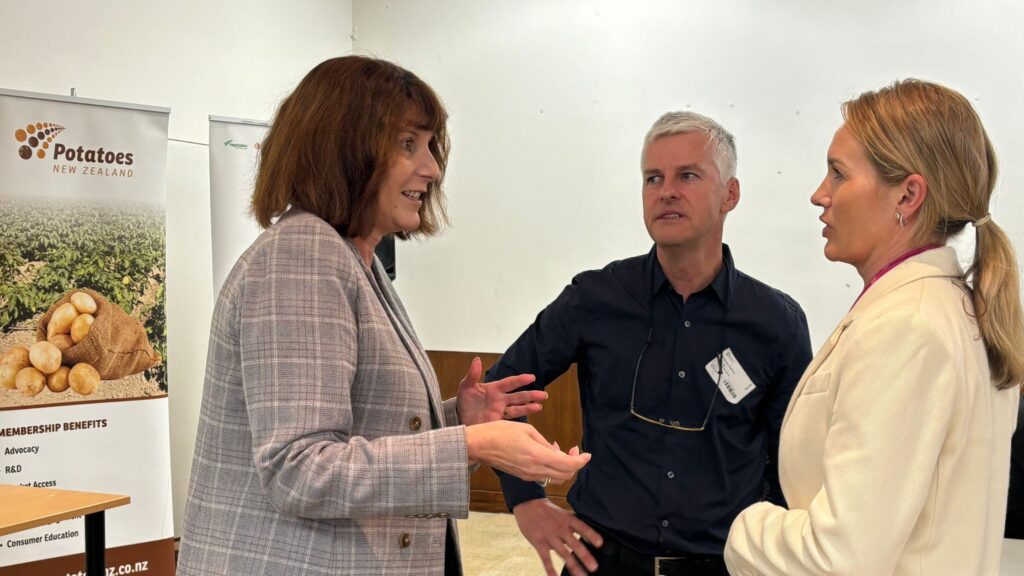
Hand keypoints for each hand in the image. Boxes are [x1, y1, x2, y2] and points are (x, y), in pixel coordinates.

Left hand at [456, 356, 545, 425]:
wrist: (459, 419)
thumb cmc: (464, 401)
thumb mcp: (465, 387)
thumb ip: (472, 375)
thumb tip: (477, 359)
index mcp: (494, 389)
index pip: (510, 383)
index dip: (520, 380)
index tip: (531, 377)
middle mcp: (500, 399)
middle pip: (518, 396)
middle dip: (531, 395)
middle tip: (544, 395)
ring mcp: (500, 411)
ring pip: (517, 408)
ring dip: (529, 407)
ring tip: (539, 406)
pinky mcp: (499, 422)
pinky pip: (511, 420)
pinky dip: (520, 420)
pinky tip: (528, 421)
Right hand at [464, 420, 589, 482]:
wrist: (480, 445)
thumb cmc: (500, 432)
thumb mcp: (528, 430)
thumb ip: (545, 443)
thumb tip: (558, 451)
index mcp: (538, 456)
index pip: (569, 465)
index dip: (581, 460)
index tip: (587, 453)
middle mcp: (535, 470)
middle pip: (566, 475)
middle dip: (575, 464)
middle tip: (574, 450)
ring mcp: (529, 475)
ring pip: (556, 478)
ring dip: (564, 467)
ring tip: (561, 450)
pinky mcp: (524, 476)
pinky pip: (545, 477)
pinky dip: (552, 468)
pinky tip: (548, 454)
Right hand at [513, 498, 602, 575]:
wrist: (527, 504)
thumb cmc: (547, 510)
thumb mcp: (563, 512)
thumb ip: (574, 521)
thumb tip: (590, 529)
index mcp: (567, 520)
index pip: (582, 527)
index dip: (591, 535)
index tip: (600, 544)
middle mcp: (560, 529)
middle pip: (574, 543)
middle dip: (585, 556)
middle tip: (594, 567)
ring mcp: (549, 536)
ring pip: (563, 553)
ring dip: (573, 565)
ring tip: (581, 575)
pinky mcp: (539, 543)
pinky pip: (545, 558)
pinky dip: (550, 569)